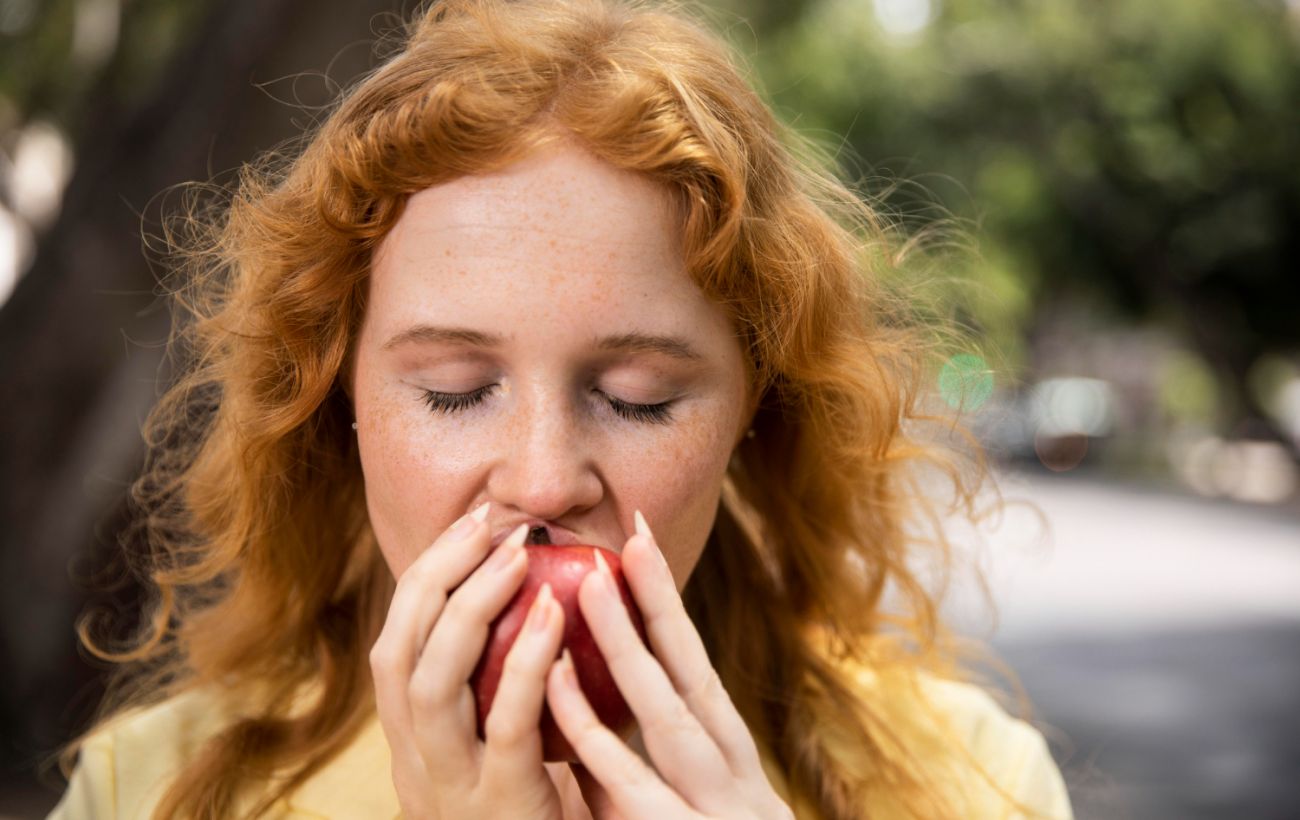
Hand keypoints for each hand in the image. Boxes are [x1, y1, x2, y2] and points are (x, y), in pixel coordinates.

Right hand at [369, 503, 570, 818]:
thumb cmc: (538, 809)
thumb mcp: (501, 744)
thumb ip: (500, 683)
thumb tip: (533, 594)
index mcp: (413, 736)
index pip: (399, 638)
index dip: (430, 573)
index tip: (473, 523)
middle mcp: (416, 757)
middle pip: (401, 649)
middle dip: (440, 574)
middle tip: (491, 523)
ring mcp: (451, 784)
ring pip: (434, 683)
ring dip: (474, 608)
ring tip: (518, 556)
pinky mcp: (500, 803)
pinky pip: (506, 724)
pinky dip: (527, 664)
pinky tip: (554, 617)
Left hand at [544, 512, 794, 819]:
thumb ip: (631, 783)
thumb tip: (578, 736)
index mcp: (735, 769)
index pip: (698, 676)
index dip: (669, 610)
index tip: (641, 544)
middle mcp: (736, 780)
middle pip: (693, 676)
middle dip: (661, 602)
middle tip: (631, 534)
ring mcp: (716, 808)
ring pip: (667, 714)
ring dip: (628, 644)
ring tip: (594, 582)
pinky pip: (631, 783)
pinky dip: (595, 734)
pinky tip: (560, 683)